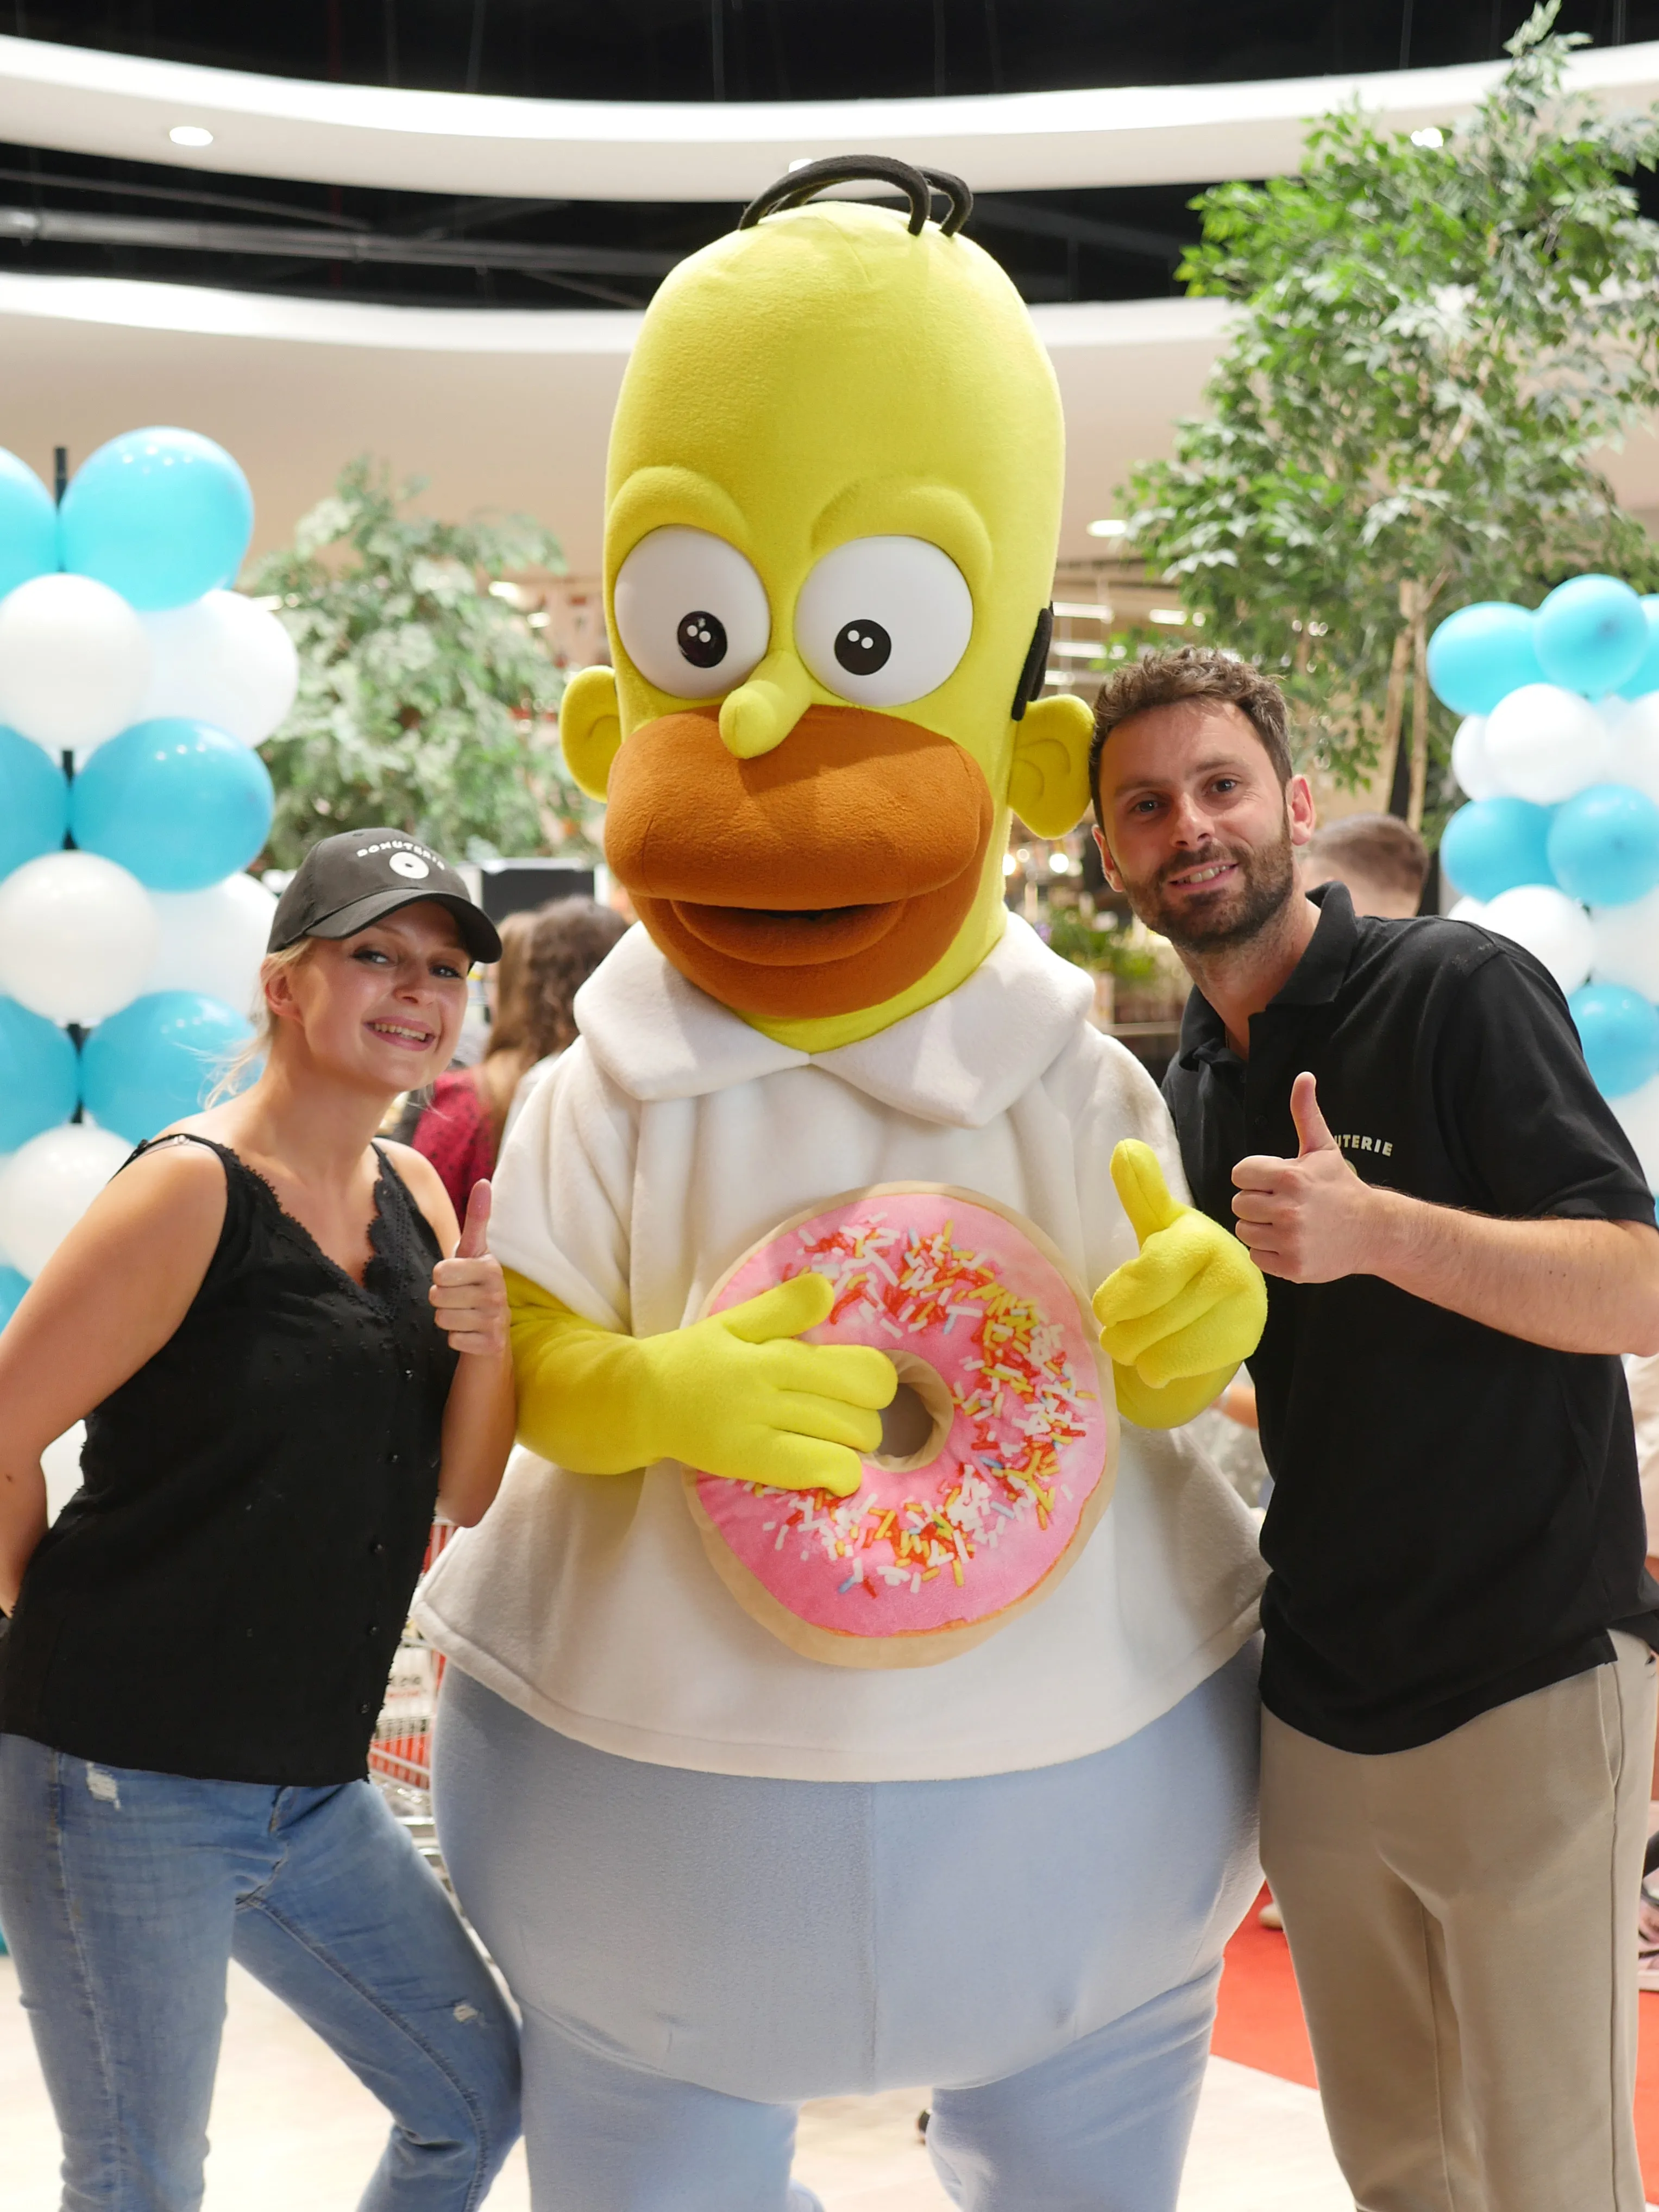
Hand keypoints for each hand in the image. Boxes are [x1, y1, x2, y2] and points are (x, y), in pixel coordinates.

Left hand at [431, 1180, 509, 1356]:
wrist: (492, 1330)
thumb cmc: (474, 1284)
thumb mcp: (474, 1251)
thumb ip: (476, 1218)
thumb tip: (483, 1181)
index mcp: (490, 1266)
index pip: (440, 1271)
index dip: (441, 1276)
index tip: (458, 1276)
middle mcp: (497, 1292)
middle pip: (436, 1295)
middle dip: (440, 1298)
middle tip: (458, 1298)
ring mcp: (497, 1319)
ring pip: (442, 1318)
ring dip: (447, 1319)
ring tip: (463, 1314)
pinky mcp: (491, 1343)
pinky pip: (452, 1340)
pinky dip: (455, 1338)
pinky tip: (469, 1333)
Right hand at [640, 1271, 895, 1498]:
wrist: (636, 1403)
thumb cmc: (692, 1361)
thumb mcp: (733, 1321)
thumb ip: (783, 1307)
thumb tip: (830, 1293)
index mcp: (774, 1350)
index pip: (862, 1366)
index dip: (875, 1379)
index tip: (856, 1386)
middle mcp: (770, 1386)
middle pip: (865, 1406)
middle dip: (867, 1412)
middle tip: (843, 1414)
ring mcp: (760, 1428)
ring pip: (850, 1440)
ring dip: (855, 1444)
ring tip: (832, 1440)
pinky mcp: (749, 1462)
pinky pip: (821, 1469)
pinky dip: (841, 1473)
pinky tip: (831, 1471)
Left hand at [1094, 1140, 1266, 1385]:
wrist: (1231, 1297)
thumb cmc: (1183, 1258)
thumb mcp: (1159, 1223)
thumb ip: (1141, 1191)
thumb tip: (1124, 1147)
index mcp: (1200, 1237)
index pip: (1150, 1275)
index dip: (1118, 1299)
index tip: (1103, 1310)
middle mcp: (1229, 1269)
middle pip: (1154, 1317)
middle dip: (1123, 1334)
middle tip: (1113, 1338)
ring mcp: (1241, 1308)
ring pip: (1168, 1348)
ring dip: (1139, 1356)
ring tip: (1132, 1350)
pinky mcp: (1245, 1341)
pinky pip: (1187, 1366)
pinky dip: (1163, 1368)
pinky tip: (1157, 1362)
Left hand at [1231, 1073, 1379, 1281]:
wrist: (1373, 1231)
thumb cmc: (1340, 1187)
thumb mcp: (1323, 1148)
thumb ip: (1306, 1113)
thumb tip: (1304, 1076)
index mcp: (1290, 1177)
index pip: (1240, 1175)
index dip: (1255, 1176)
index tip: (1275, 1181)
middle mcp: (1289, 1210)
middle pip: (1239, 1203)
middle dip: (1257, 1202)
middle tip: (1282, 1203)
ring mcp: (1291, 1240)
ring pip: (1244, 1230)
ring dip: (1260, 1227)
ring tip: (1286, 1223)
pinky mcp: (1293, 1267)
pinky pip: (1256, 1256)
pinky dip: (1269, 1252)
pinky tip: (1291, 1242)